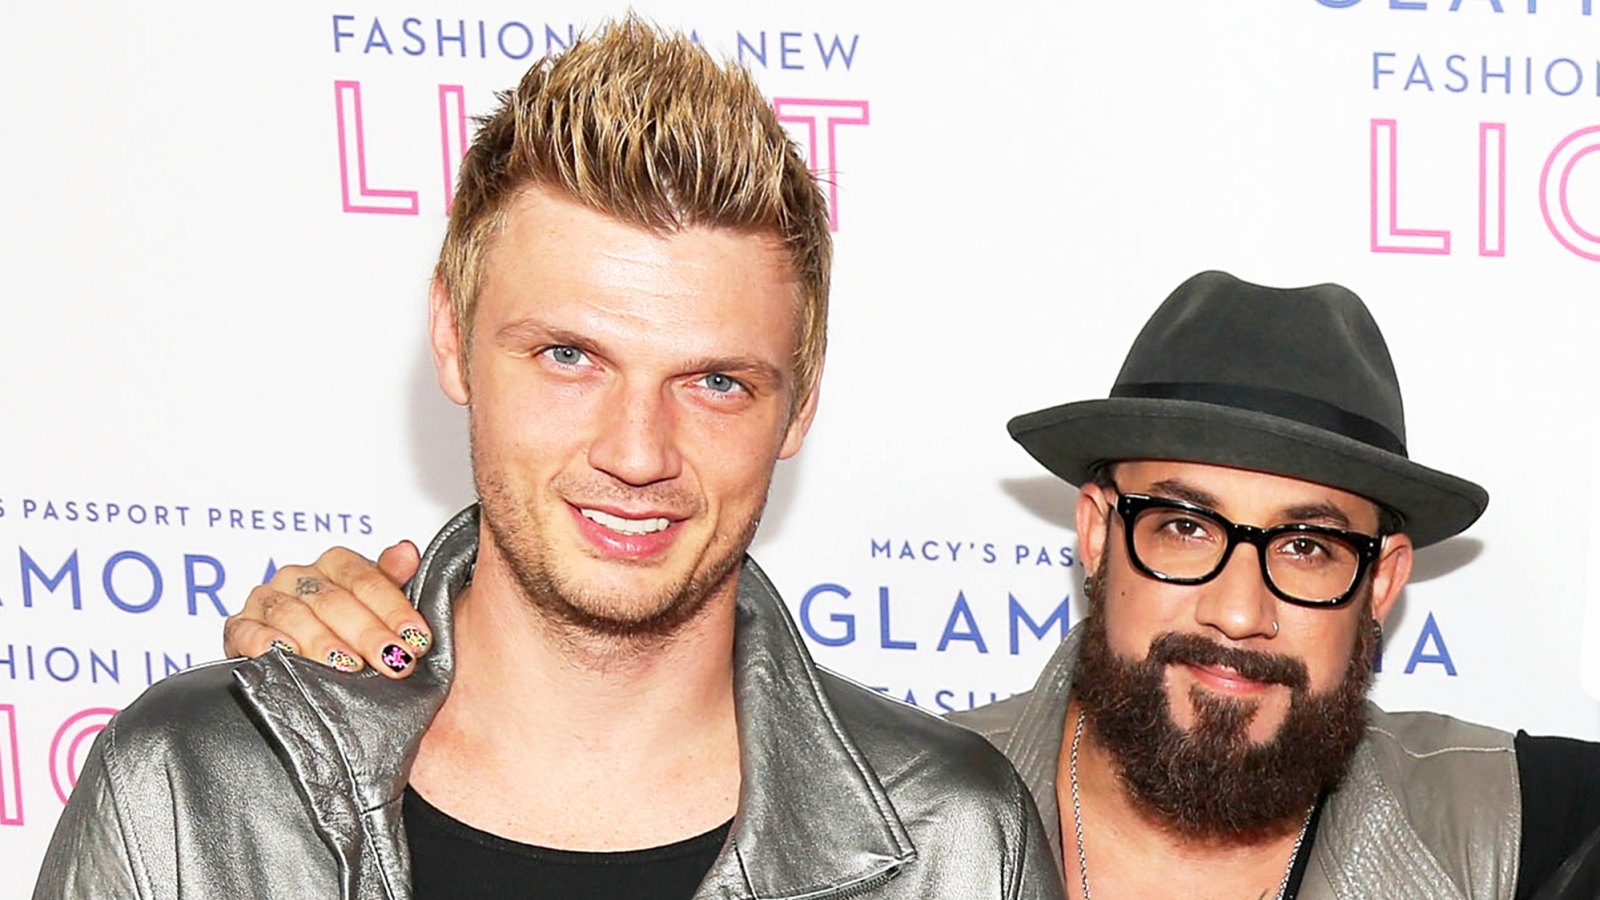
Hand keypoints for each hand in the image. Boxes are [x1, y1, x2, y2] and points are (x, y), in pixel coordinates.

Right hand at [222, 541, 426, 677]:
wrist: (306, 660)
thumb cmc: (346, 631)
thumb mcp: (375, 604)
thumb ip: (390, 578)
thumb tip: (406, 551)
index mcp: (334, 564)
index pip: (366, 579)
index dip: (394, 609)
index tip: (416, 639)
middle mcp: (299, 577)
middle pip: (334, 600)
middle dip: (367, 633)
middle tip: (392, 660)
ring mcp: (266, 600)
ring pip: (295, 615)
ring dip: (322, 642)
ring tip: (347, 666)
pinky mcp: (239, 627)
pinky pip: (247, 631)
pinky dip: (264, 641)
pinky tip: (286, 654)